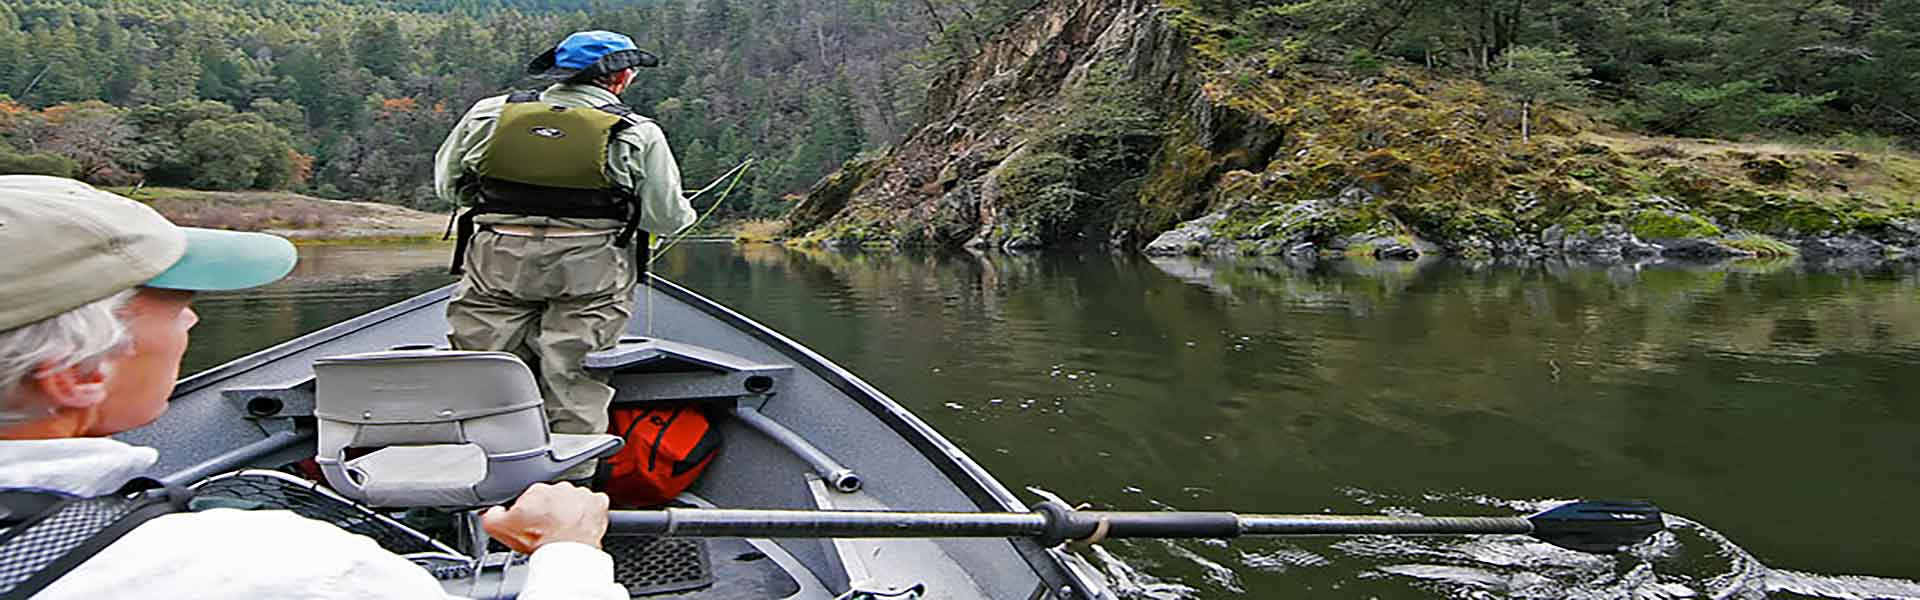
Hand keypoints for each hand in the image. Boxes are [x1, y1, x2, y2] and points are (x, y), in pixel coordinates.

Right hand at [481, 482, 610, 552]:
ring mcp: (581, 494)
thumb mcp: (499, 528)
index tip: (532, 522)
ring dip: (570, 511)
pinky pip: (594, 504)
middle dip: (551, 510)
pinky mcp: (598, 503)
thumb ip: (491, 515)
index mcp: (537, 490)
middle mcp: (560, 488)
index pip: (532, 496)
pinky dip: (589, 513)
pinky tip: (581, 525)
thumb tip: (490, 511)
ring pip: (574, 499)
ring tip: (565, 528)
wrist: (565, 552)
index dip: (531, 511)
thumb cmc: (538, 541)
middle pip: (554, 497)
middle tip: (549, 527)